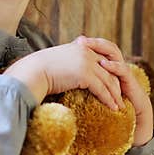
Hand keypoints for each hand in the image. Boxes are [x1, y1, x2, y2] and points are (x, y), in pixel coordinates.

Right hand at [3, 37, 124, 110]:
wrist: (31, 72)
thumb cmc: (39, 70)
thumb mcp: (59, 61)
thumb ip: (69, 63)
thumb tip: (70, 73)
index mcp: (81, 46)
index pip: (102, 59)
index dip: (110, 72)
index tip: (115, 84)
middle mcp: (86, 51)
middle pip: (108, 69)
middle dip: (116, 84)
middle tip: (122, 97)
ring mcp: (86, 61)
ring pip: (108, 80)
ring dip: (115, 95)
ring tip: (120, 106)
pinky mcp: (85, 74)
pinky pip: (102, 89)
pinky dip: (109, 99)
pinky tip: (113, 108)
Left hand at [74, 37, 153, 146]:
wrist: (135, 122)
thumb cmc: (113, 110)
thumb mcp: (95, 98)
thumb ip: (85, 89)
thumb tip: (65, 84)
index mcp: (108, 69)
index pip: (97, 51)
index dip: (87, 46)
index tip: (73, 42)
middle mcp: (116, 67)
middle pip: (106, 48)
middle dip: (94, 43)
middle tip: (81, 40)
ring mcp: (124, 74)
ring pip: (115, 55)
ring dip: (103, 49)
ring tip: (90, 46)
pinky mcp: (131, 82)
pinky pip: (123, 70)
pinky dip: (113, 66)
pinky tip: (104, 64)